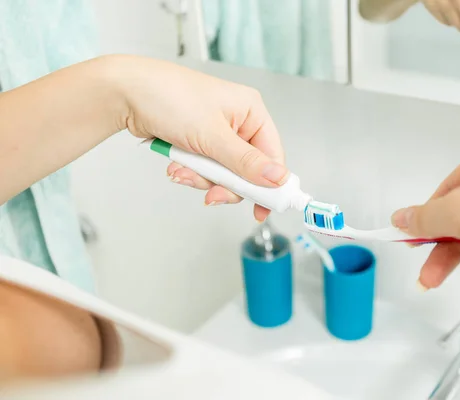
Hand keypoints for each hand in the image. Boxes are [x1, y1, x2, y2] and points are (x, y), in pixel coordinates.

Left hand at [116, 55, 287, 221]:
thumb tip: (278, 178)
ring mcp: (217, 133)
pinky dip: (190, 172)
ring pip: (224, 174)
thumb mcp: (213, 136)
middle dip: (225, 184)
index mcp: (251, 112)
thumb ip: (246, 162)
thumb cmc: (169, 98)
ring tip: (181, 171)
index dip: (269, 185)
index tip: (262, 209)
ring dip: (202, 178)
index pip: (272, 155)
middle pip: (247, 171)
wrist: (125, 93)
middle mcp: (238, 122)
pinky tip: (175, 166)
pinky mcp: (198, 142)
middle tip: (212, 195)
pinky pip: (205, 170)